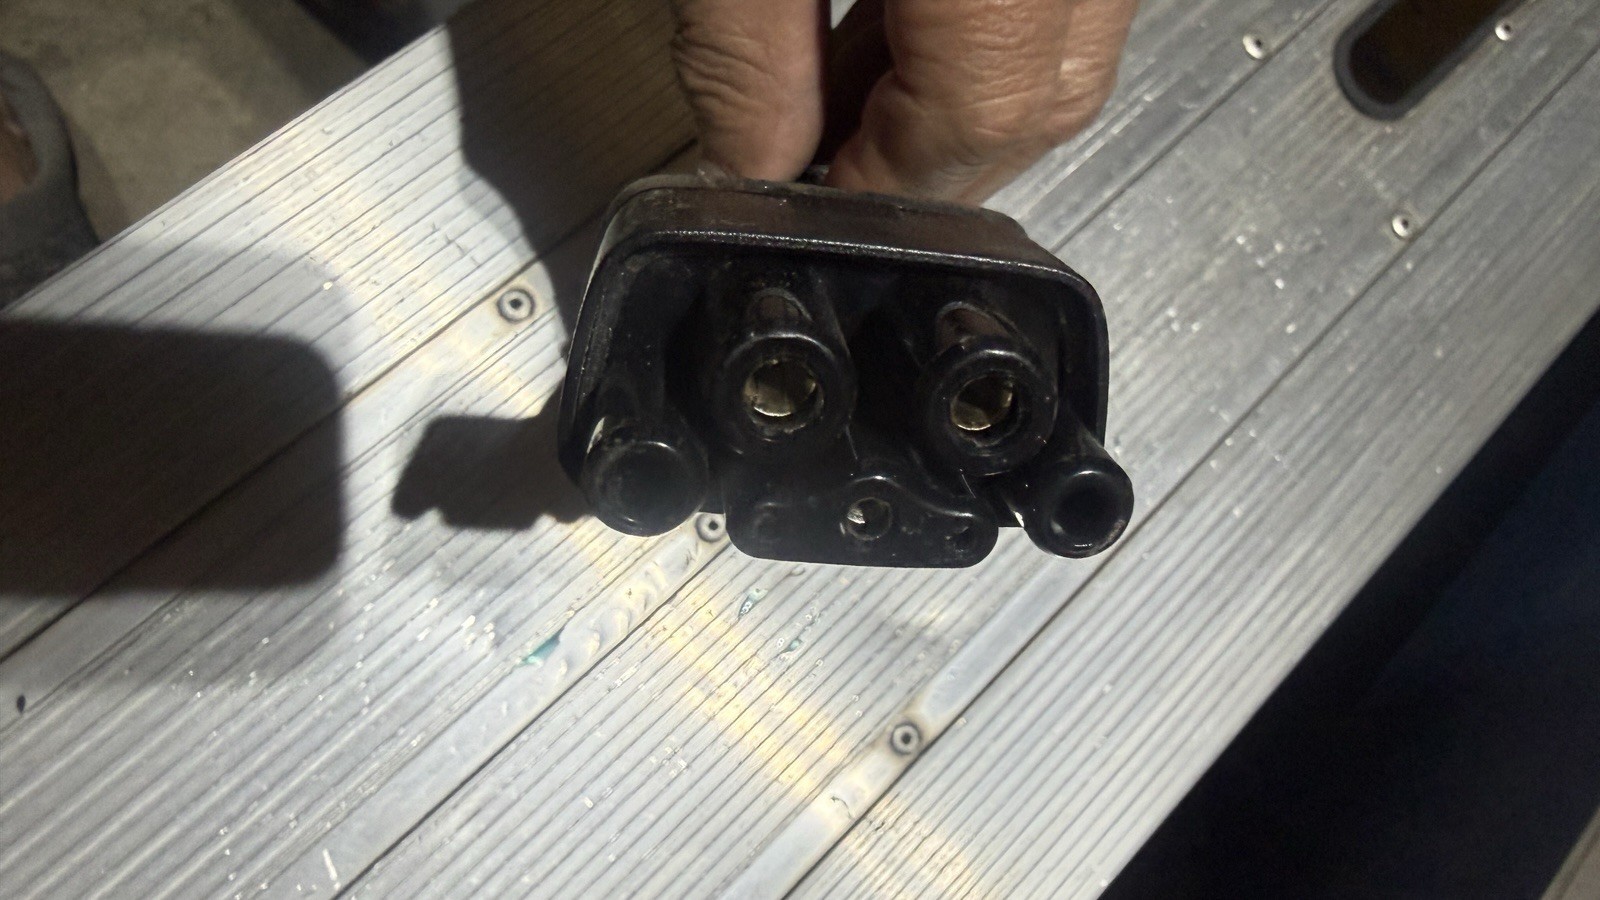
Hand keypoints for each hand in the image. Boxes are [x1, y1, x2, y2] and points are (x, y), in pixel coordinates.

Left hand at [670, 0, 1137, 203]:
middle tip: (824, 154)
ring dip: (957, 85)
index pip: (981, 120)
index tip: (803, 197)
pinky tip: (896, 12)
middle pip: (1047, 100)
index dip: (882, 183)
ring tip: (844, 78)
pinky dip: (984, 22)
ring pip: (1072, 45)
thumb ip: (743, 54)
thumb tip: (747, 165)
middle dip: (927, 153)